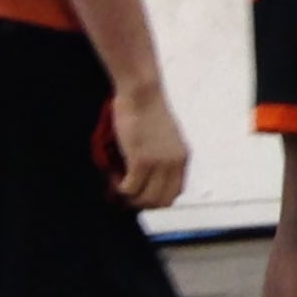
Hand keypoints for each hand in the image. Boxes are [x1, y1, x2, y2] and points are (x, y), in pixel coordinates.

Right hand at [101, 86, 189, 211]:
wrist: (142, 93)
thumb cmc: (147, 109)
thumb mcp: (165, 136)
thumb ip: (163, 155)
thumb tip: (147, 176)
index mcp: (182, 158)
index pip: (175, 193)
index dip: (156, 199)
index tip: (140, 195)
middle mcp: (174, 163)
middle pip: (161, 201)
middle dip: (141, 202)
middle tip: (125, 194)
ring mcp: (159, 163)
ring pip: (145, 199)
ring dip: (129, 197)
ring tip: (117, 183)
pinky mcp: (141, 160)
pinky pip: (130, 188)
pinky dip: (119, 188)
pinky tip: (113, 177)